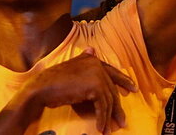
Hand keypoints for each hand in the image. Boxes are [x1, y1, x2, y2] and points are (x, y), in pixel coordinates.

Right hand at [15, 47, 136, 133]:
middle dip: (117, 106)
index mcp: (91, 59)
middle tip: (122, 119)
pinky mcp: (95, 86)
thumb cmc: (53, 81)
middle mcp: (96, 63)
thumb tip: (92, 49)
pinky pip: (103, 106)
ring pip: (108, 99)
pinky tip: (101, 128)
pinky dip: (102, 119)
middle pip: (112, 88)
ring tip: (109, 129)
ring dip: (108, 117)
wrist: (41, 88)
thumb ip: (83, 60)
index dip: (123, 80)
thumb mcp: (71, 67)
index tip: (133, 88)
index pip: (112, 71)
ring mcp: (97, 74)